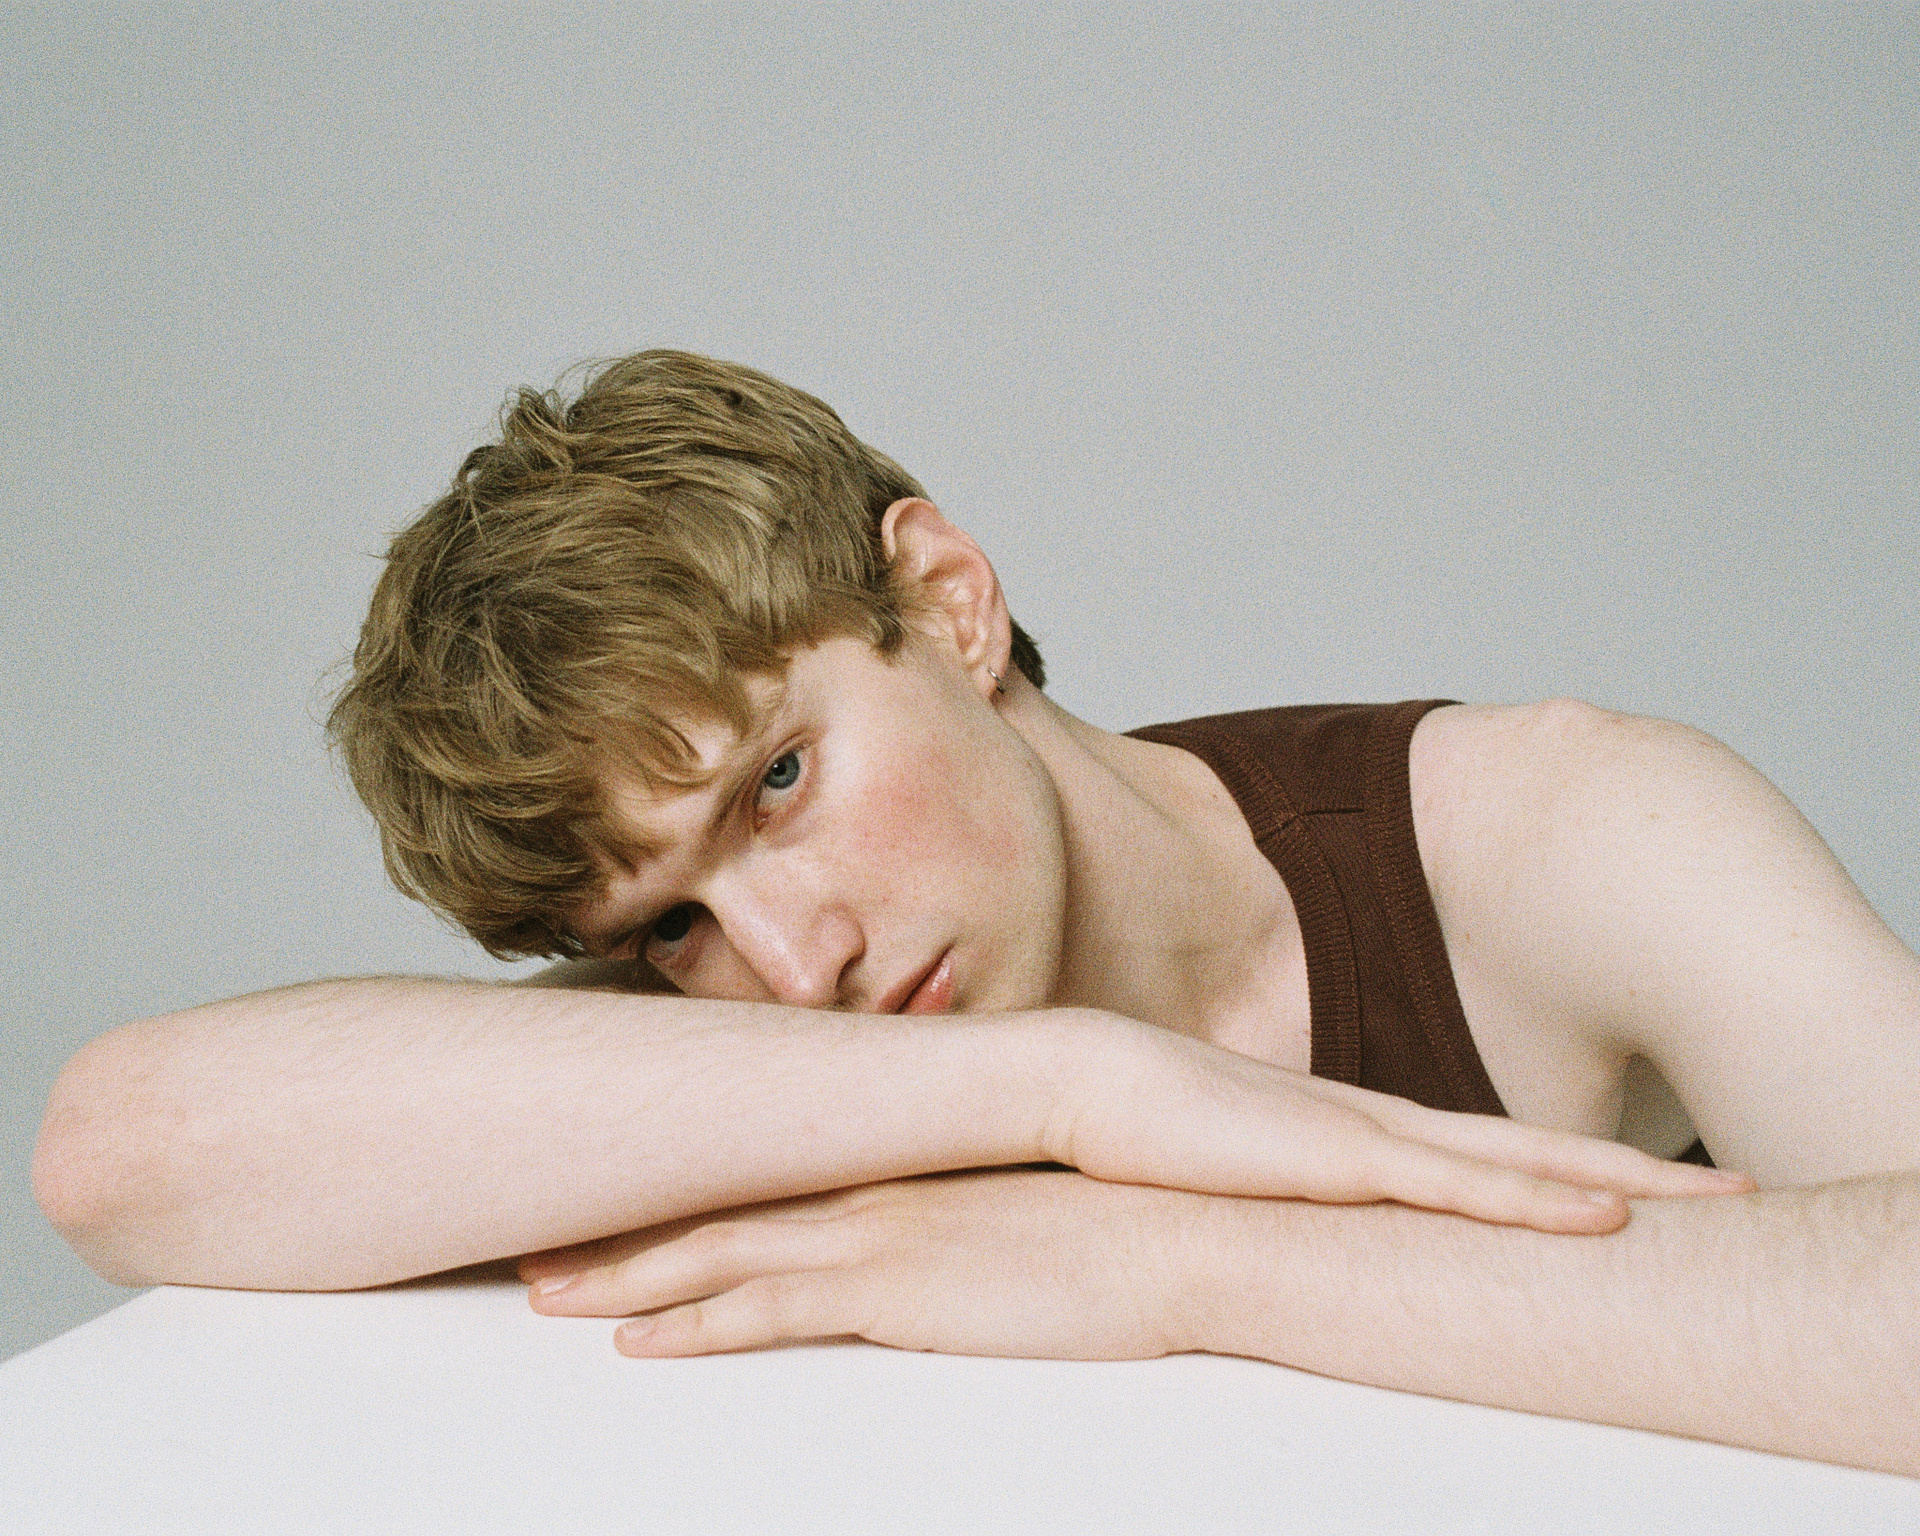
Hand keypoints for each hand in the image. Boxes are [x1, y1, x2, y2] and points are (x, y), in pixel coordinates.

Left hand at [523, 1169, 1207, 1359]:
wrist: (1175, 1228)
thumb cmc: (1113, 1223)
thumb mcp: (1015, 1203)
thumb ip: (953, 1207)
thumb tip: (923, 1227)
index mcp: (894, 1164)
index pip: (760, 1172)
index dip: (675, 1189)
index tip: (611, 1199)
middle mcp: (868, 1186)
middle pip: (713, 1206)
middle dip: (617, 1232)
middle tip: (535, 1249)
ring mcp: (877, 1234)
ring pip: (717, 1252)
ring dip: (626, 1278)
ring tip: (547, 1293)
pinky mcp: (896, 1289)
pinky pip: (770, 1310)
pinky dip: (694, 1326)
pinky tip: (640, 1343)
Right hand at [1046, 1017, 1749, 1232]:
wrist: (1091, 1082)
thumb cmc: (1153, 1127)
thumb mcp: (1240, 1167)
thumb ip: (1285, 1186)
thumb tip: (1303, 1216)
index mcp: (1366, 1128)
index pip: (1495, 1150)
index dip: (1577, 1166)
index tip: (1652, 1187)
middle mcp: (1388, 1124)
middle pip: (1538, 1149)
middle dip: (1642, 1172)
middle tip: (1738, 1193)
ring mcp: (1370, 1136)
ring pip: (1522, 1164)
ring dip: (1621, 1183)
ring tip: (1710, 1202)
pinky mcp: (1340, 1159)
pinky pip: (1458, 1187)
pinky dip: (1537, 1199)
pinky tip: (1602, 1215)